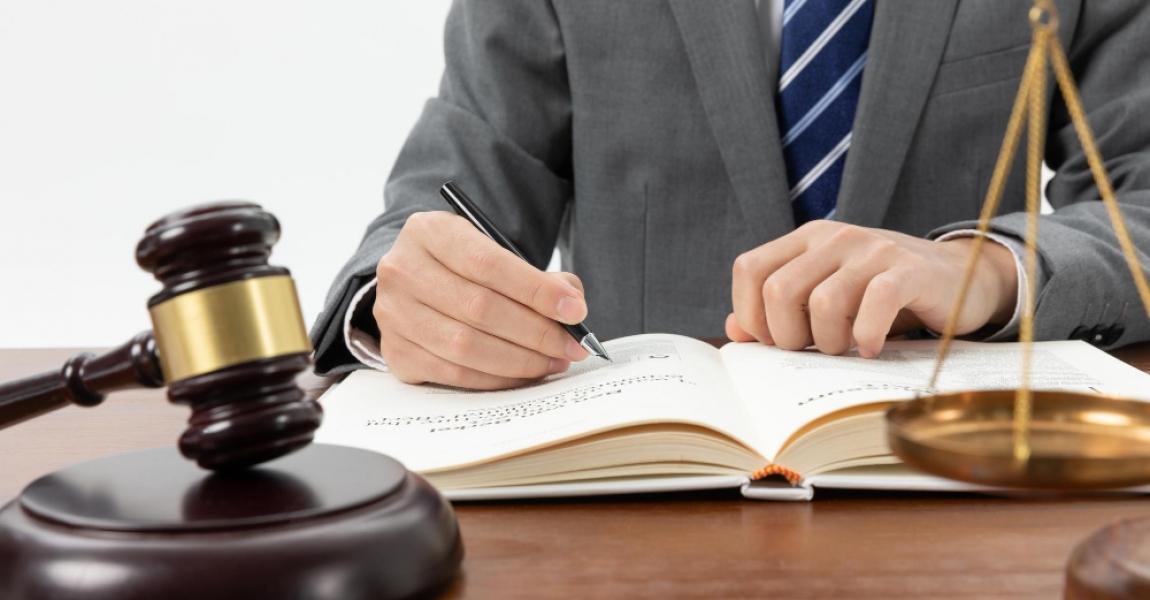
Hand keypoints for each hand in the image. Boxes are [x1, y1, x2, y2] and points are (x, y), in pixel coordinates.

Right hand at [374, 211, 589, 389]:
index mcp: (429, 232)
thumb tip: (571, 306)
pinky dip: (496, 378)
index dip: (536, 291)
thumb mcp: (493, 251)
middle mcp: (403, 270)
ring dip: (520, 360)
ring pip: (466, 346)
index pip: (488, 263)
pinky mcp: (395, 351)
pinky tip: (523, 373)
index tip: (575, 311)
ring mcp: (393, 314)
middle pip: (479, 308)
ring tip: (554, 360)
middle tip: (572, 345)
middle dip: (536, 332)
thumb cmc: (463, 267)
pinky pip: (454, 373)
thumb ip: (536, 276)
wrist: (415, 281)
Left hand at [726, 221, 1017, 357]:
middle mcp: (835, 238)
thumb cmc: (880, 296)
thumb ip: (778, 311)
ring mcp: (873, 250)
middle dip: (788, 336)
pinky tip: (872, 348)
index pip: (749, 269)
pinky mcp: (909, 271)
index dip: (751, 313)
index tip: (775, 340)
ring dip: (829, 341)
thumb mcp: (825, 297)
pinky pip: (874, 305)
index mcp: (807, 240)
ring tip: (846, 348)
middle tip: (813, 349)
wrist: (958, 278)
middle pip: (778, 290)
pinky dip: (867, 336)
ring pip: (823, 302)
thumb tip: (735, 330)